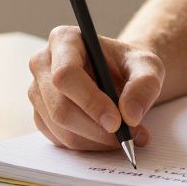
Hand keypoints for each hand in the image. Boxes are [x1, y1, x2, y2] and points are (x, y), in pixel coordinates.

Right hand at [27, 25, 164, 150]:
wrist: (121, 76)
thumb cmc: (130, 65)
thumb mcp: (148, 66)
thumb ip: (144, 85)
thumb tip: (130, 116)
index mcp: (64, 39)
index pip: (66, 74)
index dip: (90, 101)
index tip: (116, 121)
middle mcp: (43, 63)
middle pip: (60, 107)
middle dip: (96, 129)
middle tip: (127, 137)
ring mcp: (38, 91)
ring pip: (60, 129)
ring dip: (96, 141)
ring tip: (126, 136)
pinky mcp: (41, 115)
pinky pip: (60, 140)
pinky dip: (88, 146)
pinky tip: (108, 138)